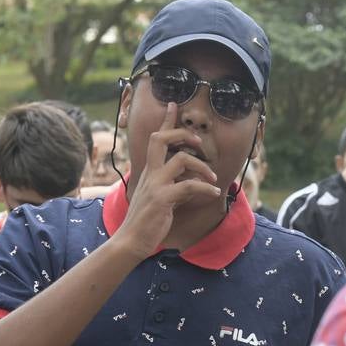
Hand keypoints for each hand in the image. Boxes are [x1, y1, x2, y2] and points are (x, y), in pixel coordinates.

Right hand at [112, 103, 220, 258]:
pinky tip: (214, 194)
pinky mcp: (162, 199)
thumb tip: (191, 179)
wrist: (131, 241)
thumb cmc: (146, 221)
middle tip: (199, 142)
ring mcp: (155, 185)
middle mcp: (150, 173)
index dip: (166, 122)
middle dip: (182, 134)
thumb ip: (171, 184)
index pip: (156, 140)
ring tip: (213, 179)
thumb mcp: (158, 197)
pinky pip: (189, 186)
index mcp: (149, 171)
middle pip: (160, 139)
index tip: (174, 105)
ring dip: (202, 167)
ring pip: (181, 160)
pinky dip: (205, 189)